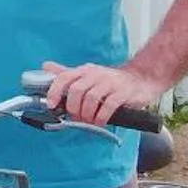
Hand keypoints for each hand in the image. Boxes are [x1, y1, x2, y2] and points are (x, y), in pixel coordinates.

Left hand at [41, 60, 161, 125]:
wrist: (143, 78)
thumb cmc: (111, 81)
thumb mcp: (88, 75)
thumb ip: (67, 74)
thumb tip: (45, 66)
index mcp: (84, 70)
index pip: (64, 77)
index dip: (54, 91)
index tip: (51, 105)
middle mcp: (96, 74)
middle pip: (76, 90)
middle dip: (72, 108)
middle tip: (76, 117)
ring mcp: (110, 82)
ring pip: (91, 98)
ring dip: (86, 114)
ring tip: (88, 121)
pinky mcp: (124, 92)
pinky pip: (108, 106)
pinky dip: (101, 117)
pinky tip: (100, 122)